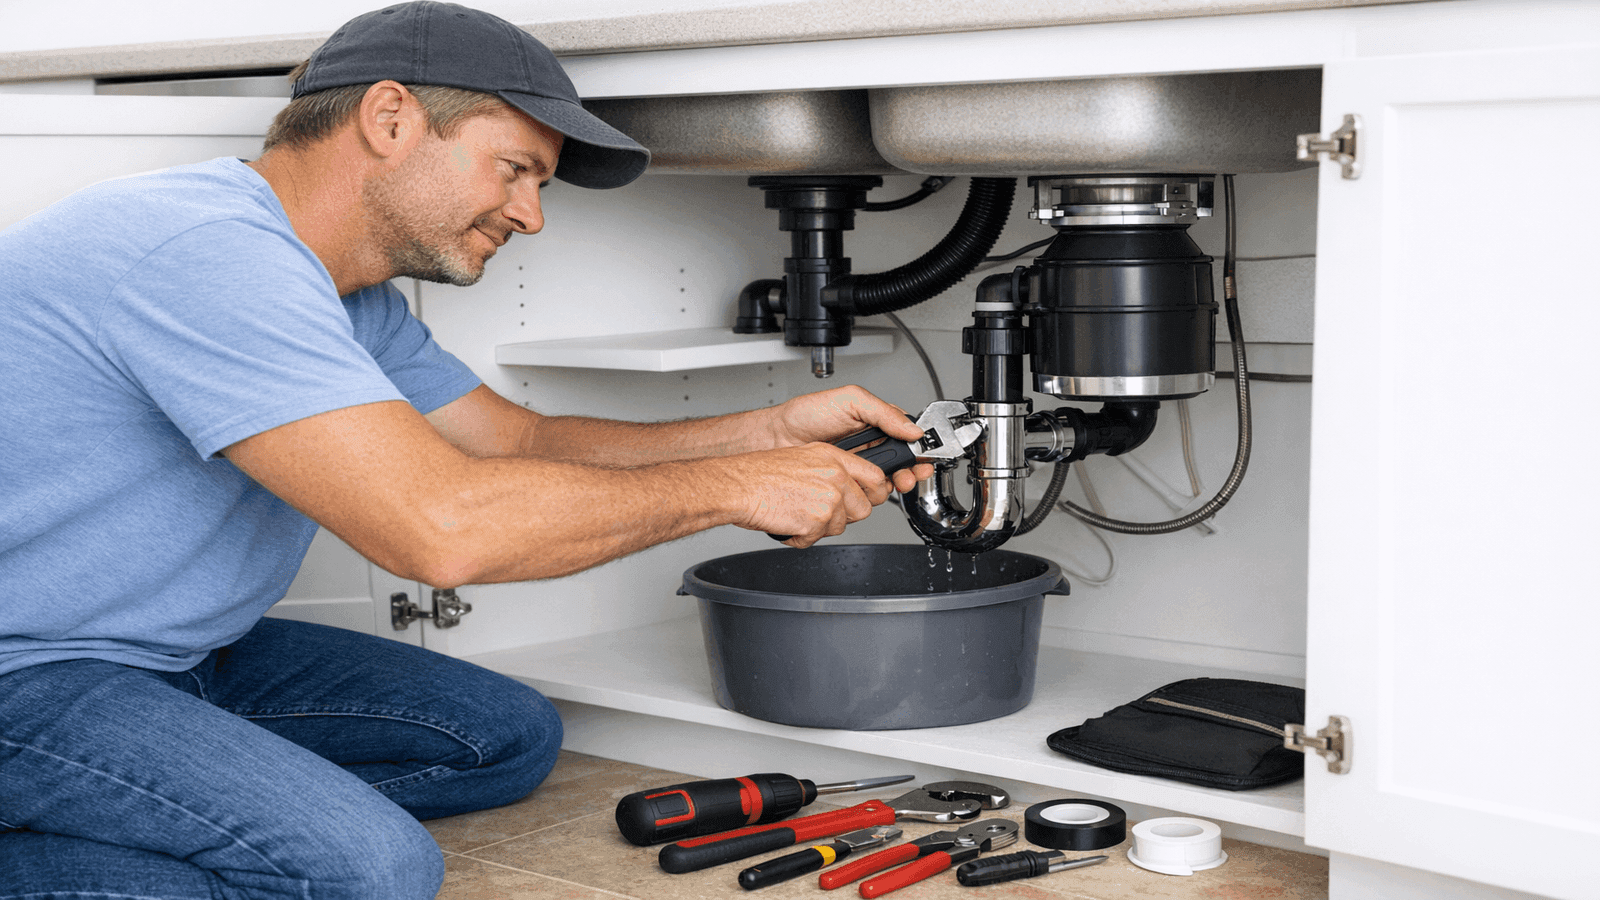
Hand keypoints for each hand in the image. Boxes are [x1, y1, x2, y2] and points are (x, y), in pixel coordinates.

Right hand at [723, 442, 897, 547]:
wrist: (738, 486)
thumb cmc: (761, 473)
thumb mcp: (803, 457)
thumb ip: (831, 470)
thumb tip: (849, 487)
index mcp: (834, 457)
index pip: (875, 478)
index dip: (872, 494)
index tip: (865, 499)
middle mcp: (835, 476)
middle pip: (863, 509)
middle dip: (844, 517)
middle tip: (818, 511)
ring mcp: (828, 499)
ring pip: (840, 527)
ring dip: (819, 527)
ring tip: (796, 513)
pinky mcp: (816, 521)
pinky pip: (817, 539)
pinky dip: (801, 537)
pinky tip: (787, 521)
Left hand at [767, 386, 934, 492]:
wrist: (777, 438)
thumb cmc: (807, 414)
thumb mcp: (849, 401)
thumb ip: (883, 412)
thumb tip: (912, 427)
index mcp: (876, 421)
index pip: (908, 436)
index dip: (919, 450)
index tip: (923, 460)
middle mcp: (871, 444)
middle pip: (902, 463)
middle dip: (909, 472)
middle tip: (907, 477)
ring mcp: (859, 465)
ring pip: (886, 480)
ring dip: (890, 484)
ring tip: (887, 483)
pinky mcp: (847, 482)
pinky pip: (865, 492)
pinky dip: (869, 494)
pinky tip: (865, 489)